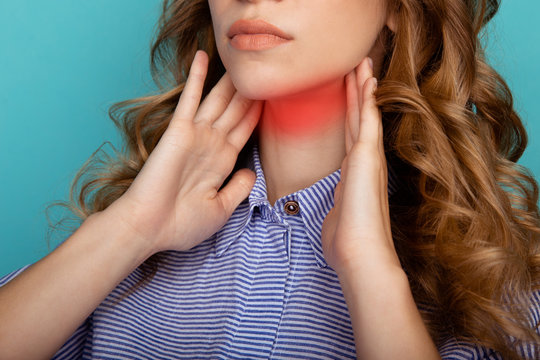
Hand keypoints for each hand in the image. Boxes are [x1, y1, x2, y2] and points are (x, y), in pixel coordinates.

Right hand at [101, 50, 262, 253]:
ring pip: (220, 99)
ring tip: (244, 58)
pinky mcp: (179, 130)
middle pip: (237, 109)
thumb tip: (252, 172)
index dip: (258, 112)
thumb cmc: (181, 225)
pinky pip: (191, 98)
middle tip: (264, 68)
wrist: (150, 228)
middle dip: (251, 90)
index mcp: (223, 161)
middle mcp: (212, 143)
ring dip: (232, 80)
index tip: (273, 95)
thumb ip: (239, 188)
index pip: (246, 129)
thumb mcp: (221, 209)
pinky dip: (197, 77)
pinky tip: (203, 56)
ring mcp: (197, 134)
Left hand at [321, 57, 399, 274]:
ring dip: (364, 88)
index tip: (349, 93)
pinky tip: (368, 80)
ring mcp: (368, 158)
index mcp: (354, 173)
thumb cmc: (346, 240)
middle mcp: (364, 162)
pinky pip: (369, 120)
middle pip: (359, 119)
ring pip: (366, 114)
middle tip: (358, 68)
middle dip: (358, 93)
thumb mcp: (336, 215)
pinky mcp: (368, 157)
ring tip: (363, 64)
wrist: (359, 253)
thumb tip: (333, 208)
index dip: (351, 113)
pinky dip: (368, 99)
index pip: (351, 135)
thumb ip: (337, 204)